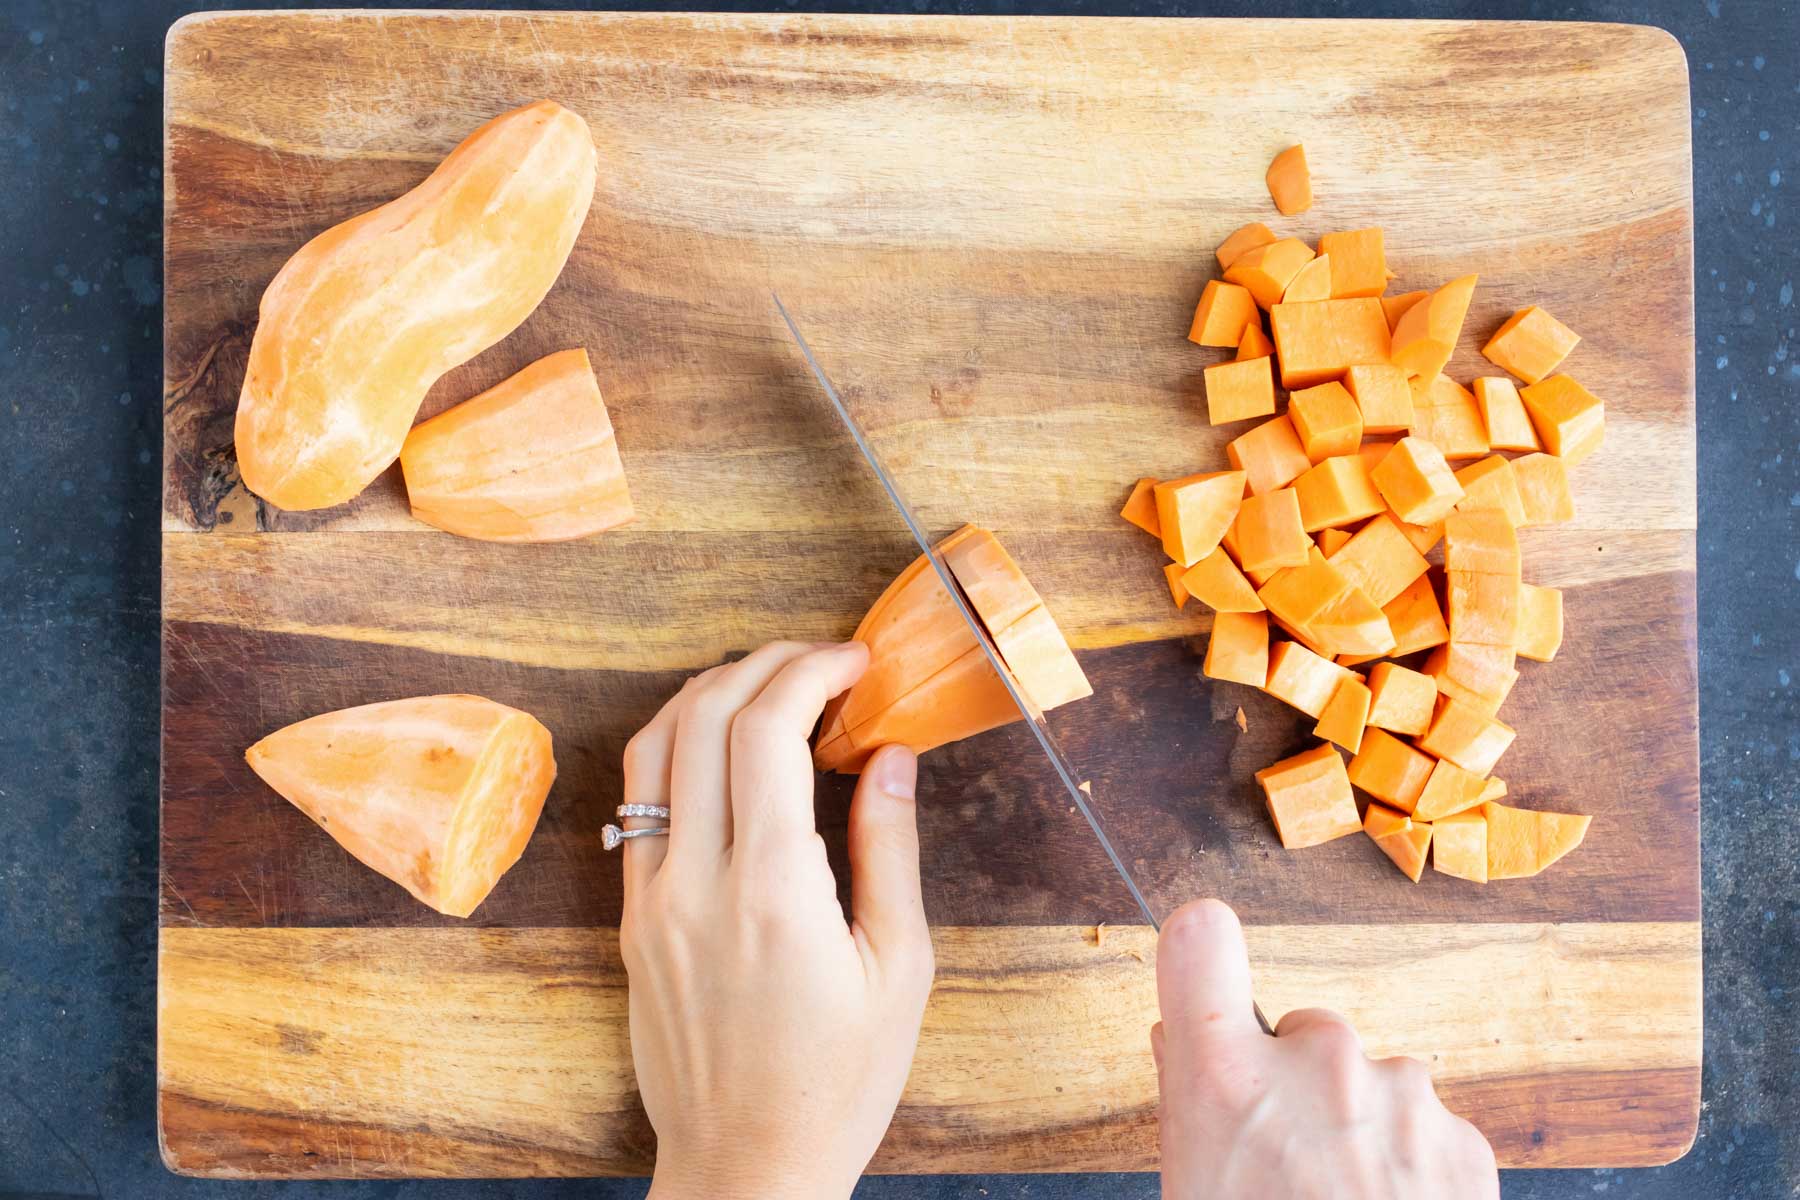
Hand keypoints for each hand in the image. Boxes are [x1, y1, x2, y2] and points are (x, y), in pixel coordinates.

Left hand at [619, 641, 934, 1199]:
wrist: (745, 1168)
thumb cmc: (838, 1082)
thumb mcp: (899, 971)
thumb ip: (889, 849)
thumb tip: (892, 753)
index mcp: (774, 894)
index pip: (767, 731)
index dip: (811, 670)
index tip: (856, 661)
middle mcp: (697, 884)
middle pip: (705, 717)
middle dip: (767, 663)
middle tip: (822, 661)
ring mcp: (651, 899)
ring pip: (654, 746)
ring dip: (711, 693)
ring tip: (771, 686)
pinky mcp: (631, 918)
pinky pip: (638, 801)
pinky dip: (678, 747)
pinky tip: (724, 749)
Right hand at [1153, 900, 1497, 1199]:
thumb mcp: (1191, 1191)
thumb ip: (1192, 1108)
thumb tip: (1186, 1046)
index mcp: (1228, 1081)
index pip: (1199, 940)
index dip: (1197, 947)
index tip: (1200, 963)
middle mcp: (1318, 1065)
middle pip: (1300, 1028)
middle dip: (1296, 1080)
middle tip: (1288, 1164)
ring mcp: (1401, 1096)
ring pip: (1370, 1083)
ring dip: (1360, 1128)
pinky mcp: (1464, 1139)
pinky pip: (1425, 1126)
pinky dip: (1412, 1167)